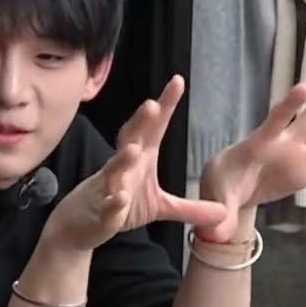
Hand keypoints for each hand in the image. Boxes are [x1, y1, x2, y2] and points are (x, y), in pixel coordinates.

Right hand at [41, 76, 226, 251]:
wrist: (80, 226)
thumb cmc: (119, 206)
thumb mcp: (159, 207)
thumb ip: (190, 207)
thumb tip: (225, 211)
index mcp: (140, 159)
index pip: (155, 128)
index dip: (166, 105)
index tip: (178, 81)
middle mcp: (124, 167)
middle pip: (131, 139)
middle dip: (140, 123)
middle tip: (152, 105)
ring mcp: (109, 188)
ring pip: (114, 170)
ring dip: (123, 160)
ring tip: (134, 150)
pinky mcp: (102, 212)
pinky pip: (108, 205)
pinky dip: (113, 202)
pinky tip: (120, 199)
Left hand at [197, 80, 305, 241]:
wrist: (228, 194)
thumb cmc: (220, 187)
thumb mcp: (216, 201)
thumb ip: (220, 215)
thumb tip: (217, 234)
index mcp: (257, 146)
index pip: (274, 123)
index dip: (289, 106)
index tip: (305, 88)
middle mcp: (281, 145)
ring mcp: (295, 155)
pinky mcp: (305, 170)